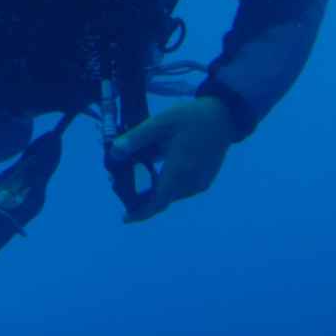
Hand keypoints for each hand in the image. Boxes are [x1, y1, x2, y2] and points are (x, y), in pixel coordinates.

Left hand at [110, 97, 234, 221]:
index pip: (158, 201)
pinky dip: (167, 186)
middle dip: (142, 199)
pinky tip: (156, 173)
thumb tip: (114, 152)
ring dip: (155, 192)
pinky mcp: (204, 181)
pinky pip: (181, 190)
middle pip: (162, 199)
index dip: (141, 213)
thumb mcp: (159, 123)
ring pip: (171, 195)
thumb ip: (136, 138)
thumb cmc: (190, 117)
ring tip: (136, 178)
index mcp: (179, 170)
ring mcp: (200, 183)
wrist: (222, 117)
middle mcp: (191, 182)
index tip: (124, 218)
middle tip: (123, 188)